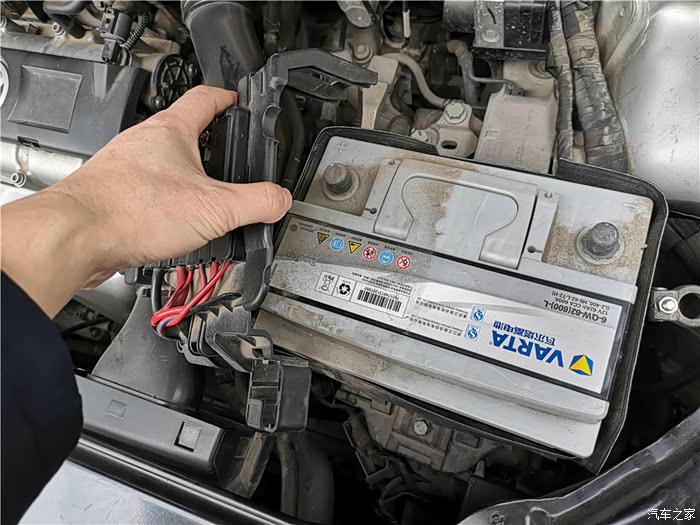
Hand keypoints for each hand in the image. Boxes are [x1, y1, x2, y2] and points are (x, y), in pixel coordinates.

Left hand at [1, 86, 291, 315]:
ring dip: (185, 177)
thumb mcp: (213, 208)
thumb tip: (279, 199)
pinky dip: (164, 201)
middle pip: (183, 132)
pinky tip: (172, 224)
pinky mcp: (112, 192)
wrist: (76, 236)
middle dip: (208, 146)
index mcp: (171, 131)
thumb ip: (255, 202)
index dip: (226, 98)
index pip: (205, 99)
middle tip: (227, 159)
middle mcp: (143, 142)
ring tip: (204, 201)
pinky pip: (146, 189)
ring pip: (163, 163)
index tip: (237, 101)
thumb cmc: (131, 211)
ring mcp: (124, 166)